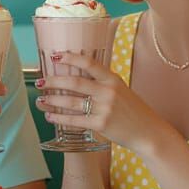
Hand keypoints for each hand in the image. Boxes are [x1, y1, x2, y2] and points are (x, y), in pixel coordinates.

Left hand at [35, 51, 159, 152]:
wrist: (148, 132)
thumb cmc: (133, 111)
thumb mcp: (121, 89)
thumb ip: (103, 83)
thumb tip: (78, 78)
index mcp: (112, 79)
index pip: (89, 63)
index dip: (70, 57)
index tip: (55, 56)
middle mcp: (108, 91)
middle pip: (74, 82)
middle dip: (53, 81)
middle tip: (40, 82)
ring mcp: (104, 108)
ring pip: (70, 101)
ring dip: (52, 100)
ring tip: (40, 100)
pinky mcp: (101, 124)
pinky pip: (74, 120)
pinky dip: (59, 118)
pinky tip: (50, 116)